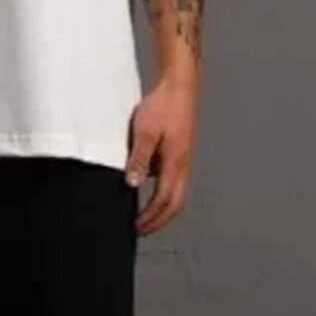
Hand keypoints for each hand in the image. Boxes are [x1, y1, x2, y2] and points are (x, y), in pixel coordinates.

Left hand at [124, 79, 195, 235]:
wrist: (179, 85)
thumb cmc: (164, 105)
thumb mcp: (145, 131)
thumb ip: (138, 158)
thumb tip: (132, 183)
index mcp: (175, 163)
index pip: (163, 201)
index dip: (150, 218)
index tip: (136, 227)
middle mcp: (182, 165)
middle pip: (174, 204)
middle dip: (158, 221)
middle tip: (141, 230)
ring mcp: (183, 159)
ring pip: (175, 193)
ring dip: (161, 208)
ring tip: (143, 215)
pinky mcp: (179, 152)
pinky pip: (172, 180)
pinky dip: (161, 191)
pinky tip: (144, 185)